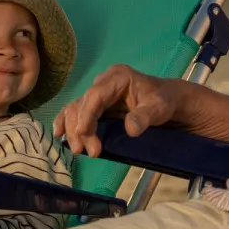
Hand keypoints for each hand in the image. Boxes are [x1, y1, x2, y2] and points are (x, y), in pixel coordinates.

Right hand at [52, 64, 187, 157]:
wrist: (168, 101)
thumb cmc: (163, 101)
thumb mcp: (159, 107)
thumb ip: (144, 116)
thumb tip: (131, 129)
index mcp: (117, 77)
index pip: (95, 95)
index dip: (86, 115)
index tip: (84, 134)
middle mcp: (103, 83)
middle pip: (82, 104)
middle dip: (80, 128)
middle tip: (86, 151)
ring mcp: (98, 93)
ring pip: (76, 109)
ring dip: (73, 130)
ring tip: (79, 150)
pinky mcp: (96, 105)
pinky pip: (77, 112)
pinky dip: (67, 123)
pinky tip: (60, 134)